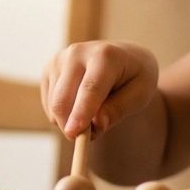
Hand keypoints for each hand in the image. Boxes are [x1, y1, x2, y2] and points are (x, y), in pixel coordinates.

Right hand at [41, 41, 159, 138]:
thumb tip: (97, 124)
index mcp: (105, 56)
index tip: (73, 134)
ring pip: (54, 105)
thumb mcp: (140, 94)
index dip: (81, 112)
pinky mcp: (49, 69)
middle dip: (71, 125)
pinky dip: (63, 115)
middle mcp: (77, 53)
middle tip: (91, 137)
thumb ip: (118, 109)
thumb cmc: (135, 77)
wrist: (124, 56)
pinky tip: (80, 106)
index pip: (90, 89)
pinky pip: (49, 105)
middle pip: (63, 99)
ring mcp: (59, 60)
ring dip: (70, 121)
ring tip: (94, 115)